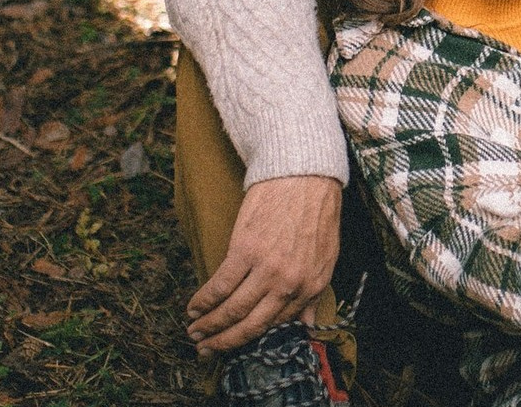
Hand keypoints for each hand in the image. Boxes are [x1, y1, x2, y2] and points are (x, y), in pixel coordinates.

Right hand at [186, 174, 342, 355]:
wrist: (305, 173)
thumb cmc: (317, 211)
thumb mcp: (326, 257)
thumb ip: (313, 294)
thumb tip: (306, 325)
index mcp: (310, 287)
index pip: (276, 326)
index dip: (251, 339)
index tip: (234, 344)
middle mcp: (288, 283)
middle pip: (250, 324)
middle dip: (224, 341)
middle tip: (205, 348)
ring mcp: (266, 268)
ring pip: (231, 309)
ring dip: (209, 324)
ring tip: (195, 330)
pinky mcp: (244, 250)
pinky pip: (219, 285)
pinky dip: (203, 300)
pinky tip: (194, 306)